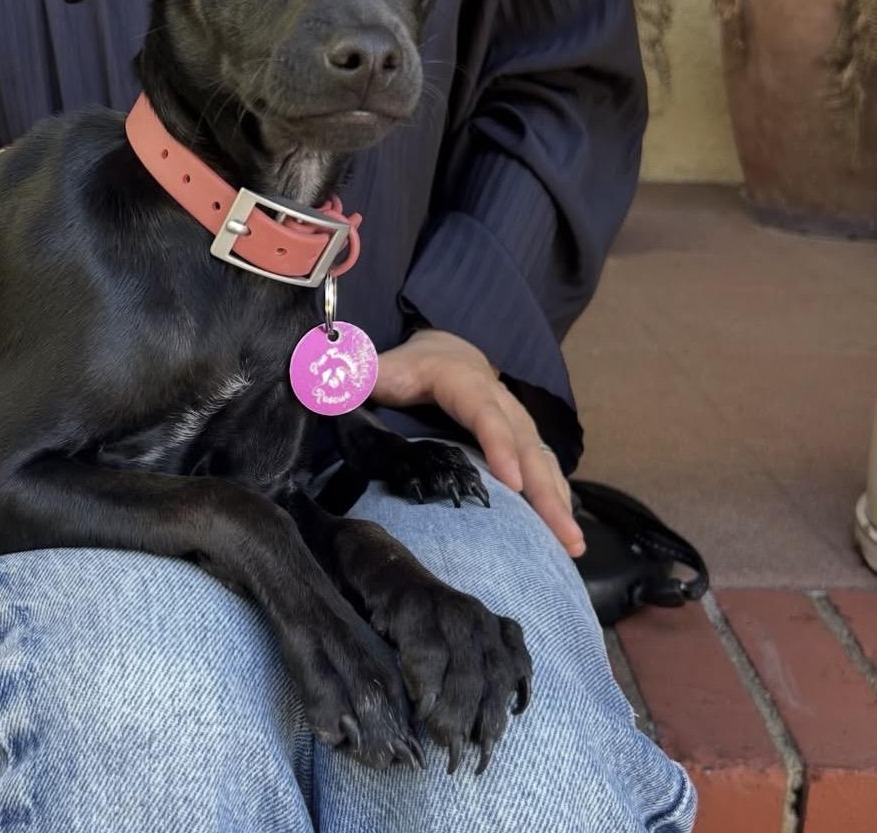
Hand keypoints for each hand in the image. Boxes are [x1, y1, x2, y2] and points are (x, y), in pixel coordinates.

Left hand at [372, 329, 585, 555]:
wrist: (443, 349)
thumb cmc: (406, 366)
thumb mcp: (378, 366)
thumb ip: (351, 376)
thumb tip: (322, 384)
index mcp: (464, 381)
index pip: (484, 413)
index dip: (500, 446)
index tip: (512, 484)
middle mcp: (500, 401)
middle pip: (526, 446)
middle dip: (545, 492)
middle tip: (561, 535)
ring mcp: (517, 422)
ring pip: (543, 461)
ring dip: (559, 503)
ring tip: (572, 546)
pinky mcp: (524, 441)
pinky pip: (546, 470)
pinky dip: (558, 501)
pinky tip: (566, 537)